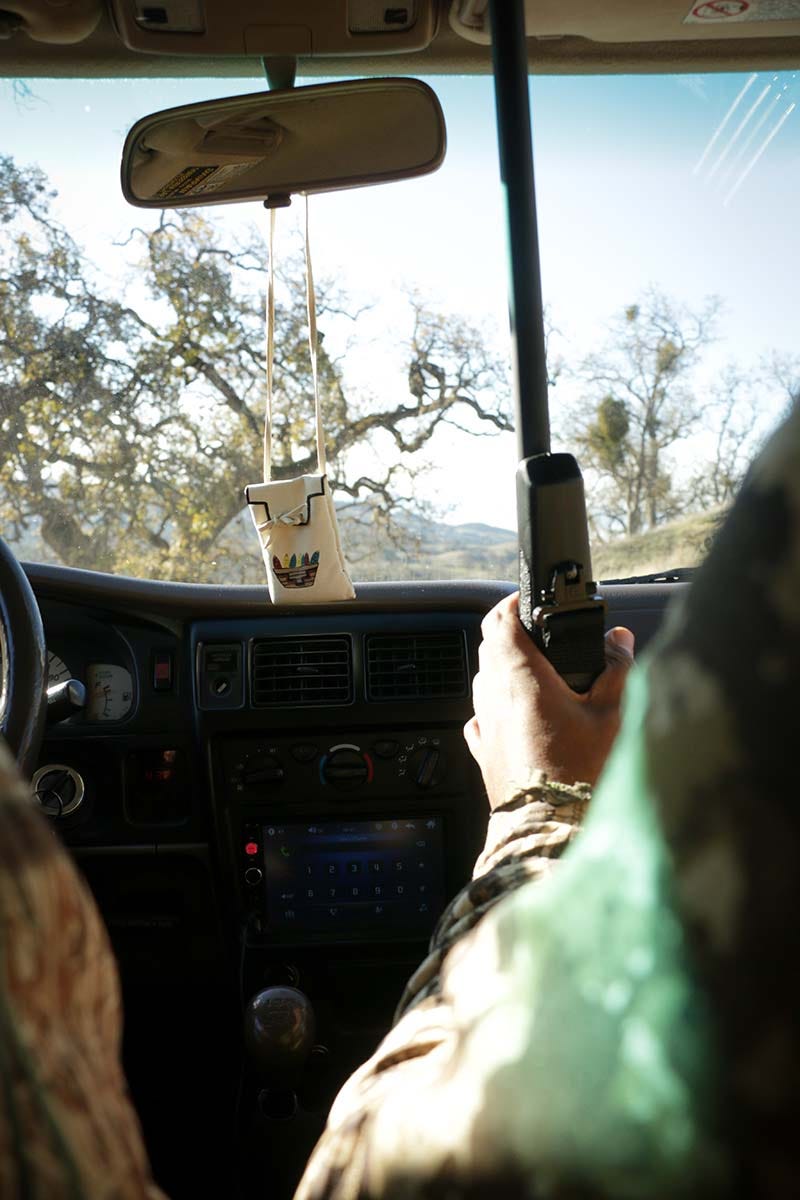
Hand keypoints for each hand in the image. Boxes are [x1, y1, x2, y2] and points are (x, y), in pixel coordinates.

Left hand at [463, 593, 634, 808]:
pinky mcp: (483, 751)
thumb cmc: (580, 774)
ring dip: (502, 668)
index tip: (527, 600)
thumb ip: (616, 670)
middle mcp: (493, 695)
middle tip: (537, 632)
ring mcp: (485, 724)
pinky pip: (482, 716)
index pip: (498, 620)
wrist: (550, 827)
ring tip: (534, 671)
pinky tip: (518, 713)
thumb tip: (620, 639)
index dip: (511, 604)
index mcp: (520, 676)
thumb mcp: (611, 715)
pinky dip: (496, 705)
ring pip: (483, 680)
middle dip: (509, 633)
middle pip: (489, 646)